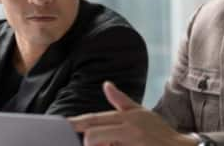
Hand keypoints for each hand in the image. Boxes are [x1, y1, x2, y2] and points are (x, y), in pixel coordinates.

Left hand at [68, 82, 197, 145]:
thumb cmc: (159, 133)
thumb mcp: (141, 113)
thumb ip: (121, 101)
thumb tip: (106, 84)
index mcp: (126, 118)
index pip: (94, 120)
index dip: (77, 123)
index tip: (64, 125)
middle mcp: (128, 130)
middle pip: (93, 135)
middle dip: (88, 142)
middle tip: (95, 143)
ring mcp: (131, 144)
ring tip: (113, 145)